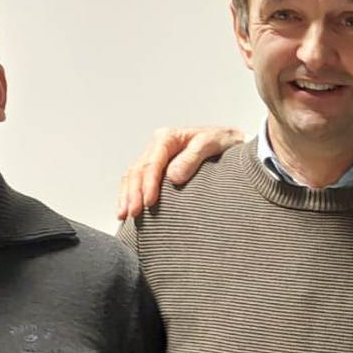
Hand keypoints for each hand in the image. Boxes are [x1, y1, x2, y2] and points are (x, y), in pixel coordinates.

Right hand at [115, 125, 246, 218]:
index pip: (153, 163)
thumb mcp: (211, 143)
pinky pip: (137, 180)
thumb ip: (193, 158)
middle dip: (134, 193)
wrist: (228, 141)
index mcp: (168, 137)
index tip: (149, 202)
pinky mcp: (156, 168)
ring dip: (127, 196)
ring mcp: (155, 156)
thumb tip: (173, 176)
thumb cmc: (221, 141)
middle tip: (133, 213)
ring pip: (133, 176)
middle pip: (138, 170)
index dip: (149, 184)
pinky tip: (126, 208)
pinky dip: (129, 194)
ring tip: (124, 215)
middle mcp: (157, 146)